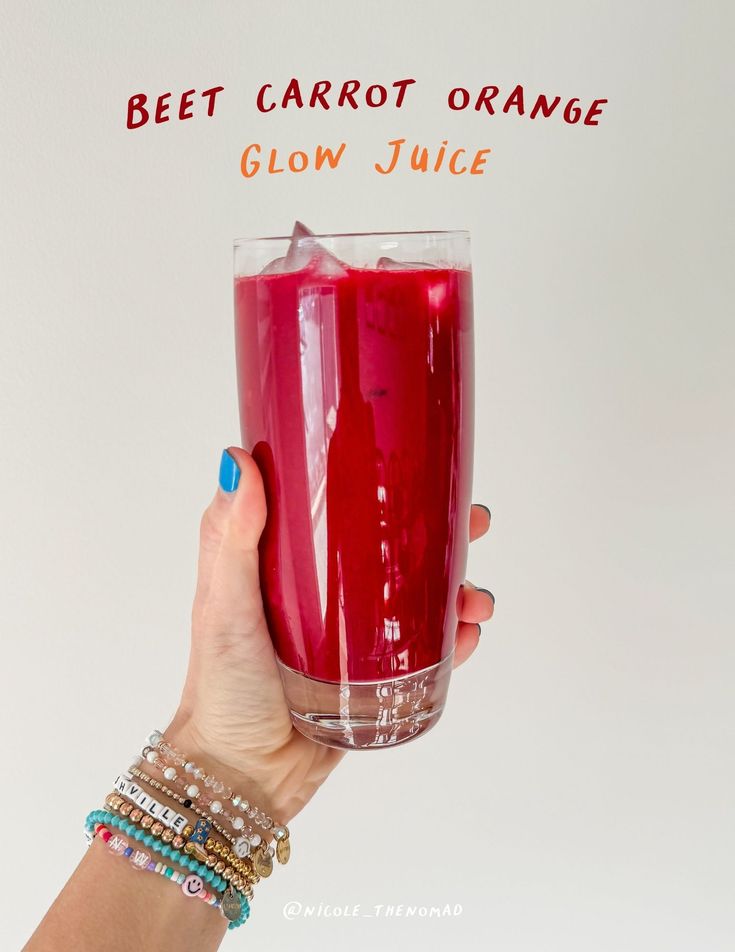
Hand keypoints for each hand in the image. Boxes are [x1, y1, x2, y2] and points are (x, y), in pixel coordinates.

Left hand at [168, 447, 494, 822]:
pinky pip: (423, 652)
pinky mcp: (373, 678)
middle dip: (442, 535)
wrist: (240, 775)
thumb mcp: (223, 603)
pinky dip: (451, 640)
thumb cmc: (220, 688)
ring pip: (418, 599)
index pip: (340, 509)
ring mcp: (353, 637)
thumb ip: (230, 537)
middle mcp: (327, 595)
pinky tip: (466, 636)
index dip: (382, 483)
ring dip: (457, 589)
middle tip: (475, 524)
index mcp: (289, 566)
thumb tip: (238, 458)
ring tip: (476, 600)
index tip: (418, 466)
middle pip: (394, 550)